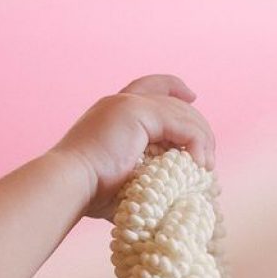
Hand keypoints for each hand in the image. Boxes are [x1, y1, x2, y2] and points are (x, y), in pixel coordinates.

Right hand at [54, 74, 214, 218]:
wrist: (69, 184)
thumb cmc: (89, 192)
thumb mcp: (121, 176)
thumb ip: (142, 171)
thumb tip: (170, 190)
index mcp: (112, 111)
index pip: (149, 86)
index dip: (173, 86)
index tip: (192, 96)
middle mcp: (120, 100)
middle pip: (173, 100)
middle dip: (196, 124)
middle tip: (207, 155)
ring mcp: (128, 103)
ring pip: (181, 112)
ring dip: (201, 138)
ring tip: (206, 167)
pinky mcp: (137, 112)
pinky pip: (181, 124)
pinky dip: (197, 143)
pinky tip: (200, 165)